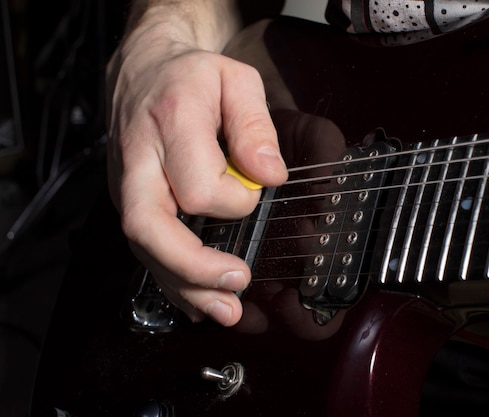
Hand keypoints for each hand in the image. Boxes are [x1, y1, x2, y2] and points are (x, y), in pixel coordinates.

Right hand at [106, 14, 287, 325]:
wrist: (143, 70)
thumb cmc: (193, 76)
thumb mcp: (236, 80)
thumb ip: (256, 126)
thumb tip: (269, 175)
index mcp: (171, 123)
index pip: (198, 186)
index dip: (234, 202)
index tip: (255, 192)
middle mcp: (139, 161)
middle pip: (149, 227)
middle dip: (192, 267)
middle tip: (236, 285)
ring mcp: (126, 184)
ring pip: (143, 248)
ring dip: (183, 286)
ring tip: (226, 311)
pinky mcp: (127, 200)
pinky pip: (144, 249)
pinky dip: (172, 281)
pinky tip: (199, 302)